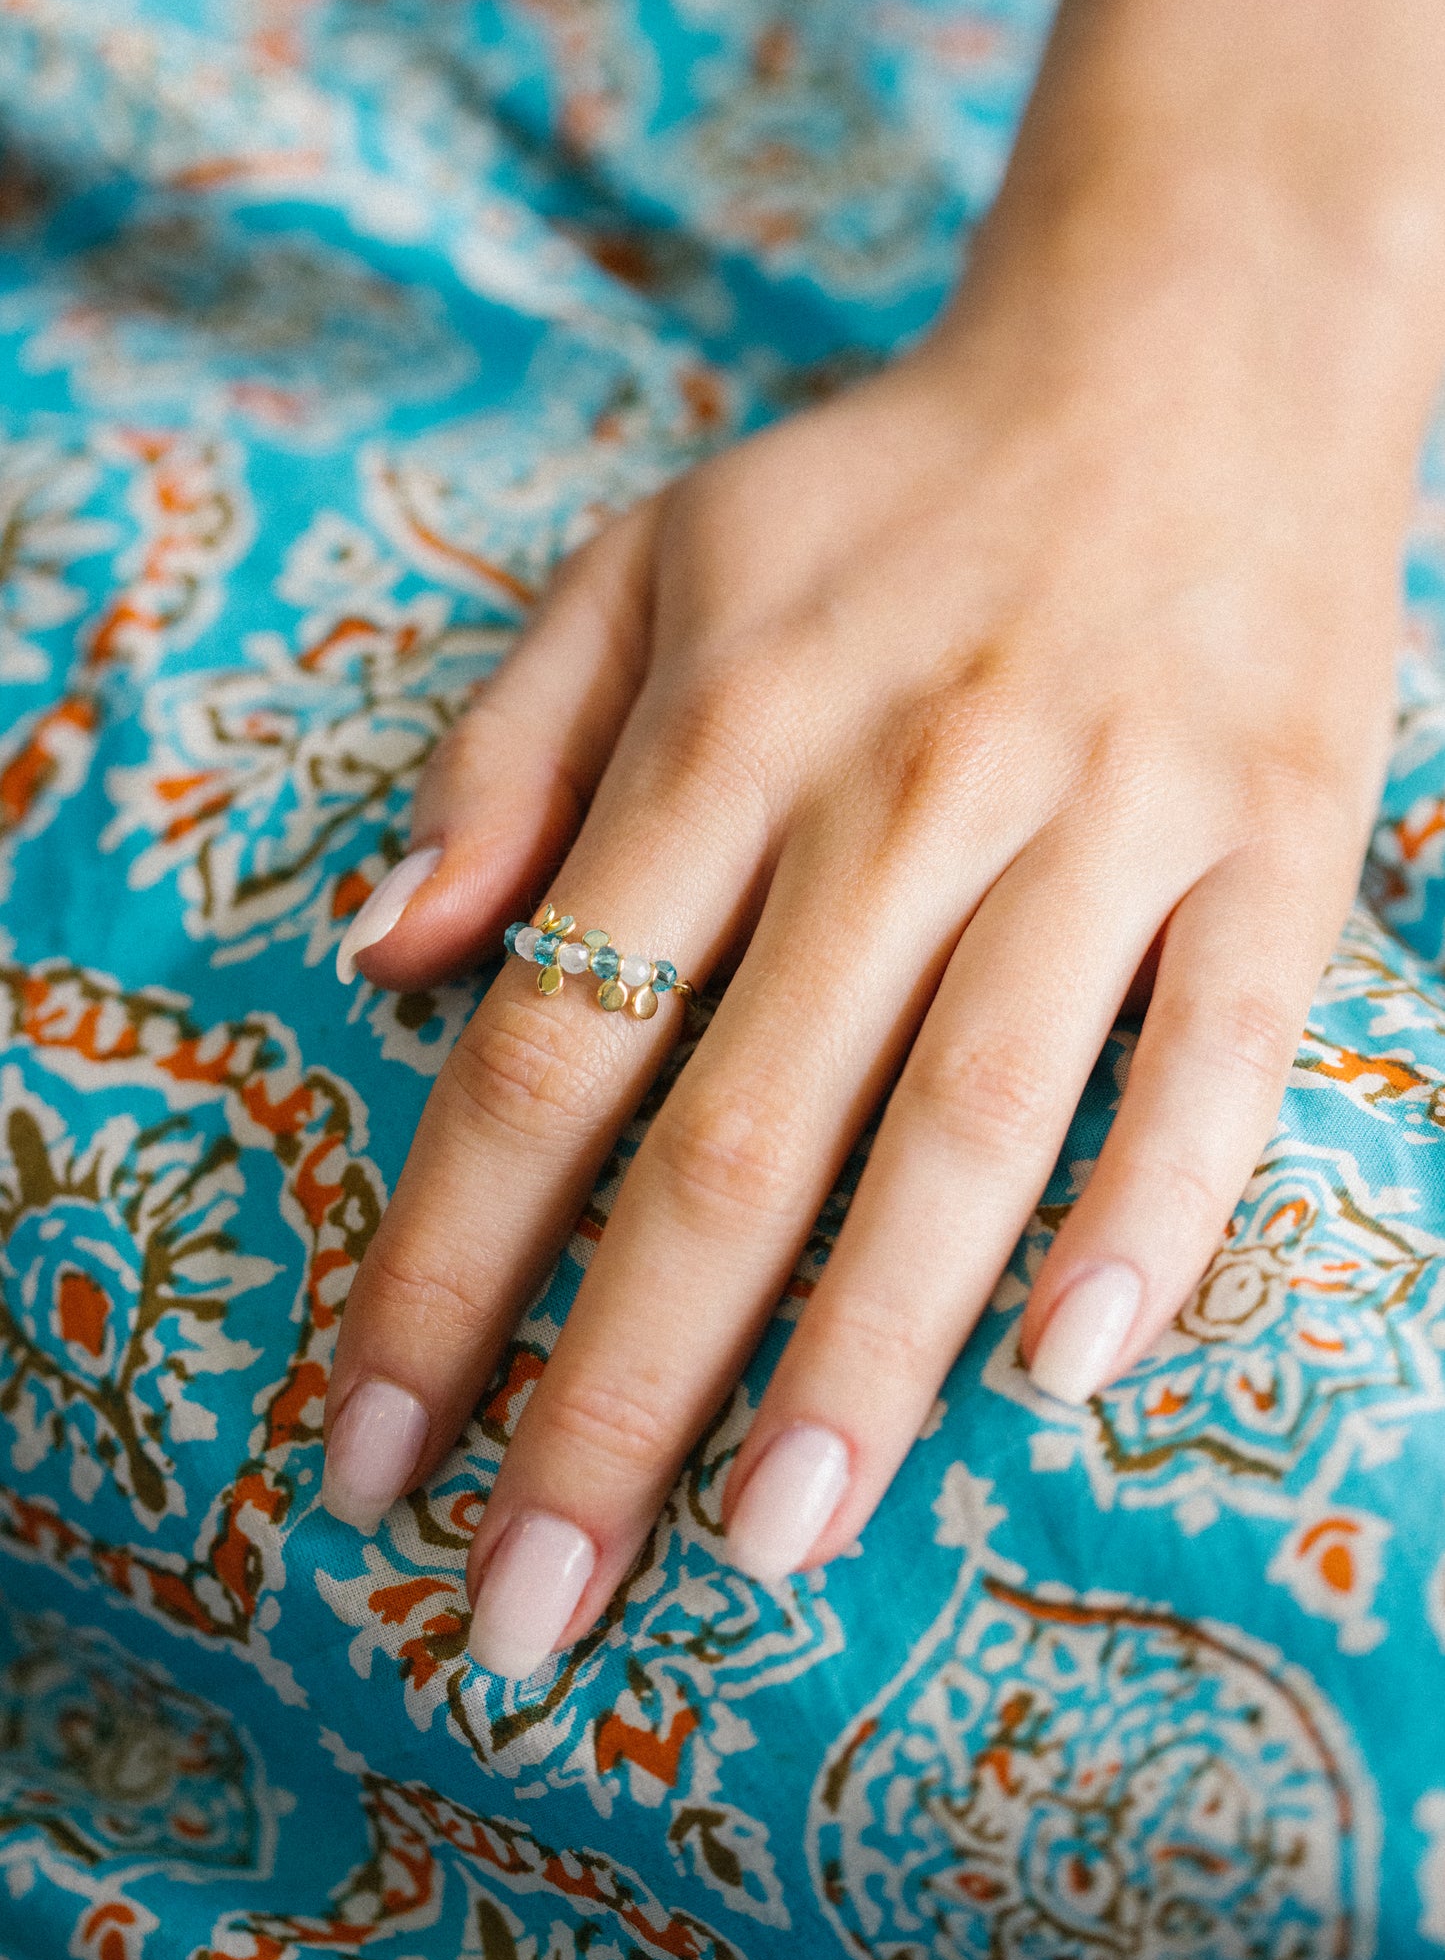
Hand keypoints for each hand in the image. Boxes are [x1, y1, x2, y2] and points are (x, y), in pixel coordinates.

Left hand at [318, 212, 1411, 1682]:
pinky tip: (1063, 1371)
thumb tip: (382, 955)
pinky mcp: (1274, 839)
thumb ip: (507, 753)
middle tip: (534, 1609)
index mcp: (728, 721)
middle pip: (735, 1132)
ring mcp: (1106, 812)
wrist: (1185, 350)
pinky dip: (1146, 1212)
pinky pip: (1215, 1052)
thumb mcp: (654, 562)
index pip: (555, 1038)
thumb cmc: (889, 495)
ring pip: (966, 1120)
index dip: (448, 1263)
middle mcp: (905, 781)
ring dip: (860, 1354)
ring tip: (762, 1547)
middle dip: (617, 1389)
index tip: (373, 1455)